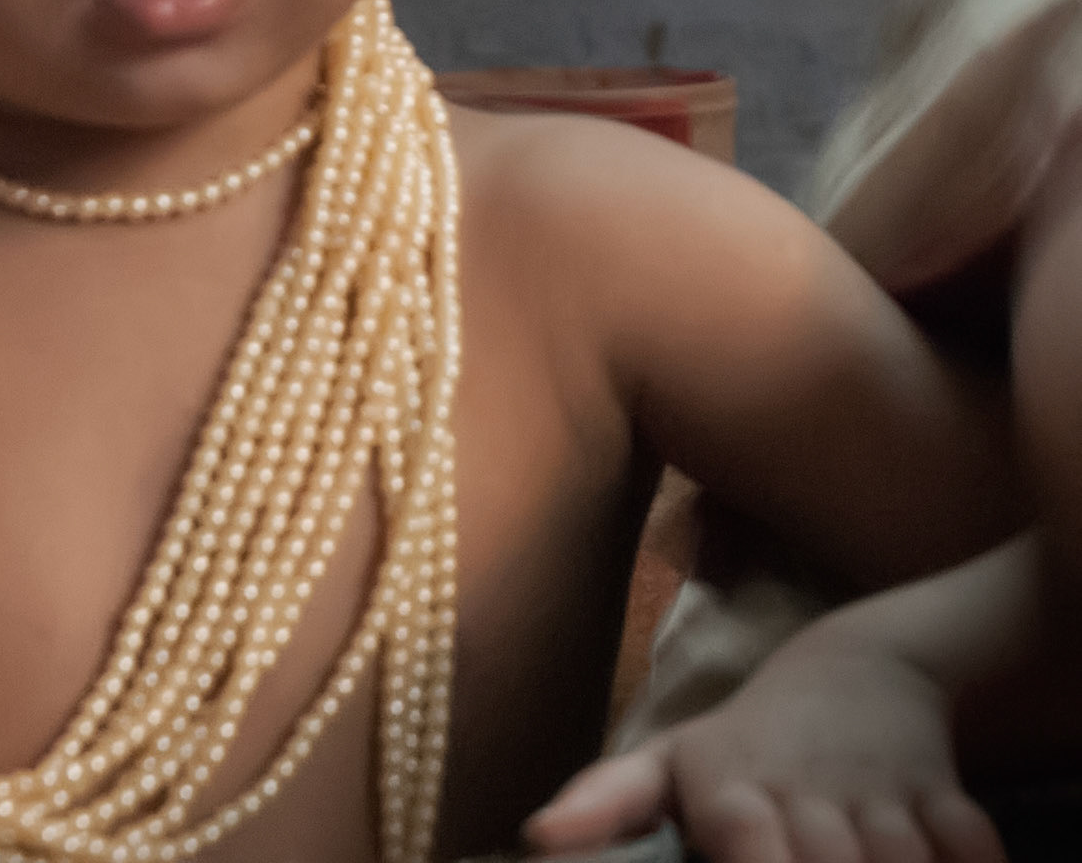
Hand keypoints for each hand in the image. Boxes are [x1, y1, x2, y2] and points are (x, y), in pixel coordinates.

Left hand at [524, 637, 1005, 862]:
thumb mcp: (669, 763)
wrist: (855, 666)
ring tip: (871, 861)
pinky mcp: (944, 792)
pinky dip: (968, 855)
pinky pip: (969, 842)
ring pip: (900, 858)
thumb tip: (540, 834)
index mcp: (730, 787)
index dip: (756, 861)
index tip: (754, 862)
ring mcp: (877, 792)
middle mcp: (803, 790)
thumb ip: (610, 801)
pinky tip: (949, 854)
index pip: (741, 838)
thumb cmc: (746, 742)